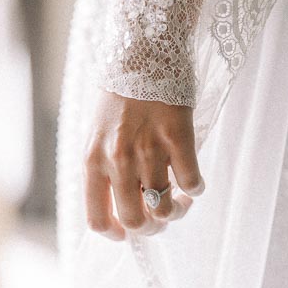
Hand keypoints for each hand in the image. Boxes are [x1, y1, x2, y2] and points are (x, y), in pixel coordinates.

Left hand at [84, 92, 203, 239]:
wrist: (145, 53)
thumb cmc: (120, 95)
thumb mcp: (97, 133)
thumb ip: (103, 168)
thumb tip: (120, 206)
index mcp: (92, 160)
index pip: (97, 219)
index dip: (115, 234)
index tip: (128, 232)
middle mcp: (117, 160)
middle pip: (136, 221)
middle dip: (152, 228)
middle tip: (160, 218)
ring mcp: (149, 150)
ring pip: (165, 207)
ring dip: (176, 211)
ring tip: (180, 199)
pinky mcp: (178, 138)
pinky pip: (192, 183)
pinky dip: (195, 188)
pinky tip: (192, 180)